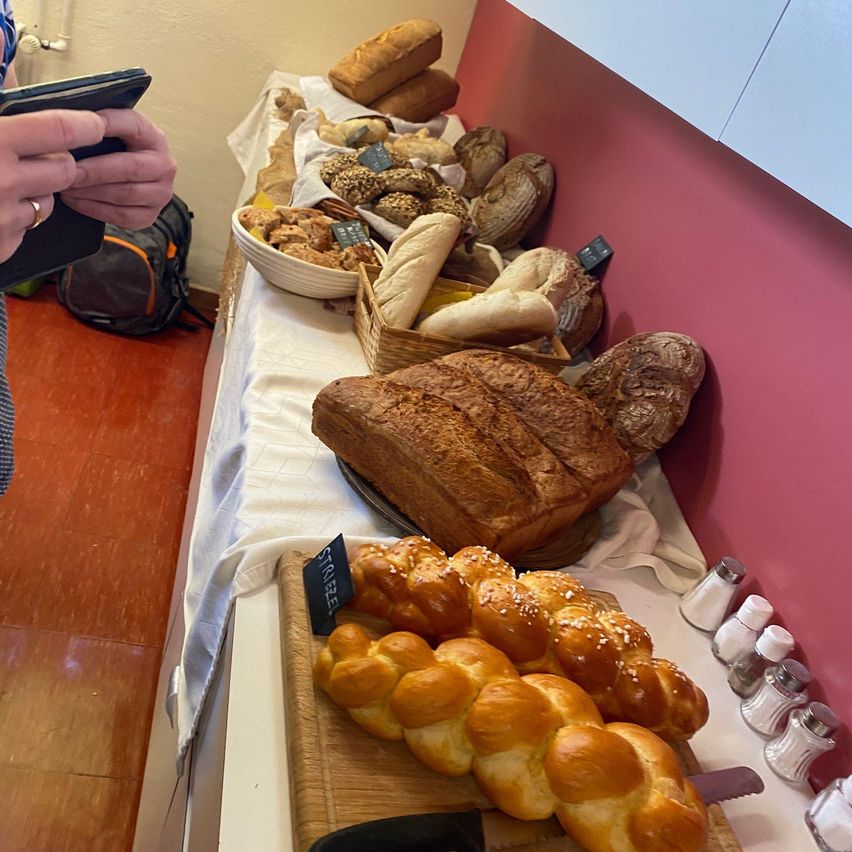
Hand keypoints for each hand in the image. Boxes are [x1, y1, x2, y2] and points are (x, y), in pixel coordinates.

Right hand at [0, 109, 105, 262]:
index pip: (57, 130)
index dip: (83, 125)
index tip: (96, 123)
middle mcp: (2, 181)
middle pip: (63, 169)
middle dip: (58, 160)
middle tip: (38, 153)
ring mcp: (3, 218)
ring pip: (48, 200)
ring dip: (36, 190)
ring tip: (1, 180)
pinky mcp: (2, 246)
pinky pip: (27, 226)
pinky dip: (15, 216)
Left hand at [61, 109, 176, 230]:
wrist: (129, 180)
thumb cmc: (113, 151)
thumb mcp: (112, 132)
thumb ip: (97, 125)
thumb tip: (68, 121)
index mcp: (153, 137)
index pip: (133, 125)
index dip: (108, 125)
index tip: (78, 127)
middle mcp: (164, 165)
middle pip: (130, 168)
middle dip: (94, 171)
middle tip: (66, 171)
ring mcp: (160, 193)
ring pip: (125, 195)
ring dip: (91, 192)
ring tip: (65, 186)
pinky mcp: (150, 215)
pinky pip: (123, 216)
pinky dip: (95, 209)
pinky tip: (75, 201)